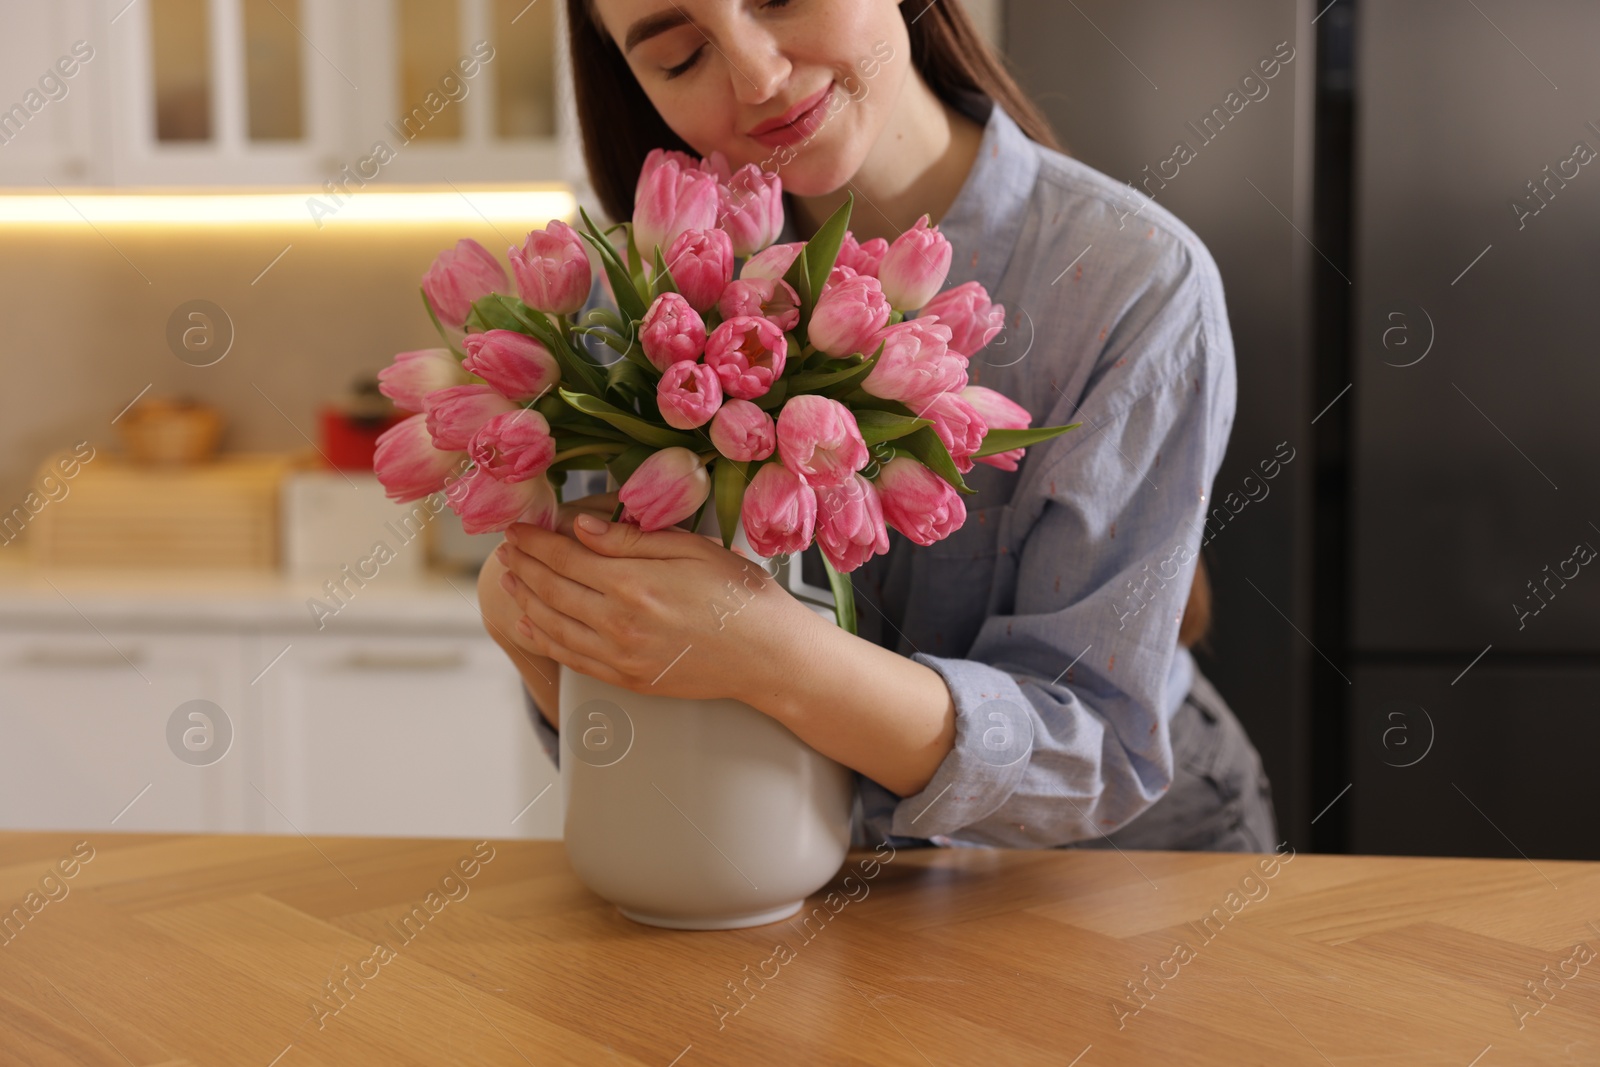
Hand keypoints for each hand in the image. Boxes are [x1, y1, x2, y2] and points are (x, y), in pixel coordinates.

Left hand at [494, 504, 821, 705]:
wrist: (769, 656)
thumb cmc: (740, 596)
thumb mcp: (694, 549)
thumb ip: (633, 539)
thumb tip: (582, 528)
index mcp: (635, 582)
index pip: (565, 555)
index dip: (534, 540)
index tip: (516, 528)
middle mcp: (619, 621)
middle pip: (552, 588)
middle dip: (522, 565)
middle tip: (505, 549)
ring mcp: (621, 655)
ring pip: (553, 624)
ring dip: (525, 598)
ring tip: (510, 578)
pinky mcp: (627, 679)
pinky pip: (571, 657)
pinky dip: (543, 637)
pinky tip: (530, 621)